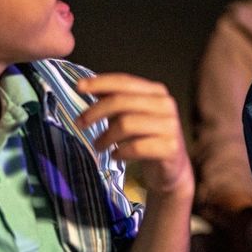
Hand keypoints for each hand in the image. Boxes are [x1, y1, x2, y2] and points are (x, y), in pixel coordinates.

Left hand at [75, 74, 193, 197]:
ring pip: (126, 124)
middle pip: (122, 102)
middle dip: (96, 112)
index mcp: (157, 92)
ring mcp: (170, 126)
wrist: (172, 169)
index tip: (79, 87)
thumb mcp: (130, 116)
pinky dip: (120, 152)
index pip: (125, 82)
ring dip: (106, 136)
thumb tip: (87, 86)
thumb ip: (113, 101)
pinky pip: (136, 147)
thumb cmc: (147, 139)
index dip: (100, 83)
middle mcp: (166, 105)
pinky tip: (115, 156)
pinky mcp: (170, 148)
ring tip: (98, 145)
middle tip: (80, 124)